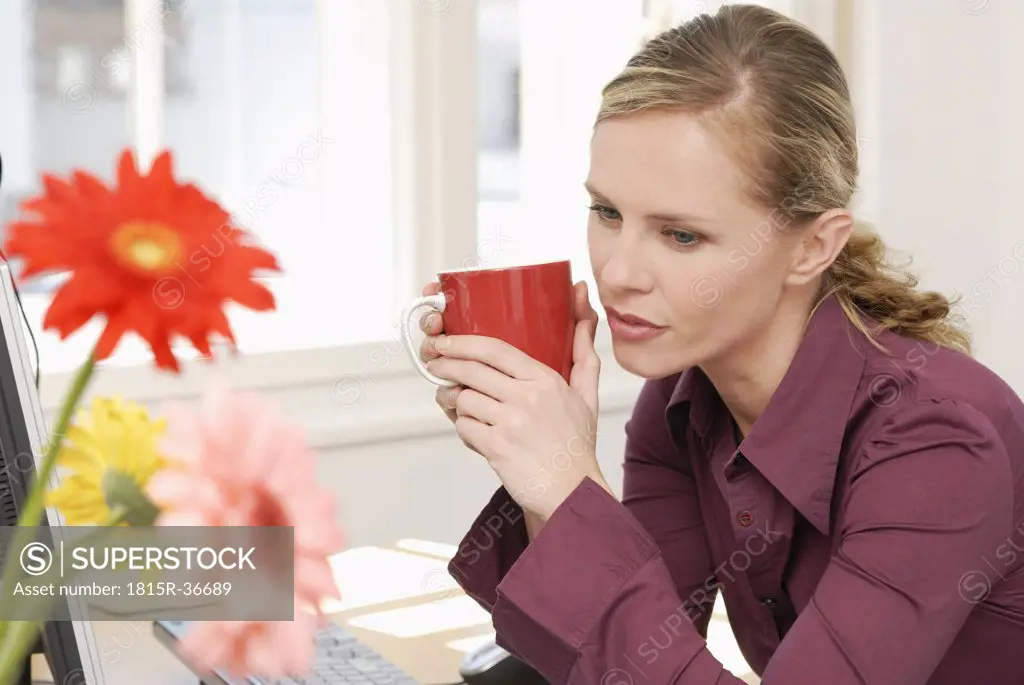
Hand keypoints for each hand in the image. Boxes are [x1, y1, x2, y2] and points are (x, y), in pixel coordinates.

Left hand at [424, 281, 613, 523]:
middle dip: (445, 364)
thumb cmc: (575, 444)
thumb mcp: (586, 393)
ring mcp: (511, 424)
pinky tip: (471, 429)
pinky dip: (462, 427)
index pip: (496, 349)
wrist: (572, 492)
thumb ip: (583, 350)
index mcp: (546, 381)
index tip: (447, 341)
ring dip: (452, 400)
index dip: (464, 342)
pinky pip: (463, 427)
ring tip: (452, 401)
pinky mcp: (496, 448)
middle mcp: (528, 399)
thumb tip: (583, 304)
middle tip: (434, 363)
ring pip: (463, 399)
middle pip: (472, 370)